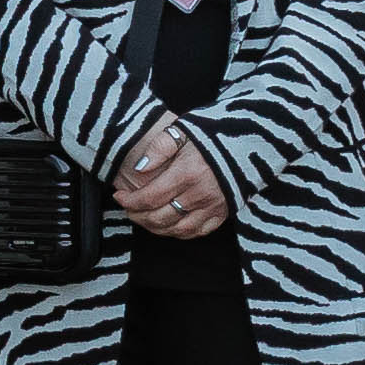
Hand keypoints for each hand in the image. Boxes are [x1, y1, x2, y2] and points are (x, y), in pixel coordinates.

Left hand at [110, 118, 230, 236]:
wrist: (246, 142)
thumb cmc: (210, 135)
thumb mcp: (182, 131)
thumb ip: (158, 148)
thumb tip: (139, 168)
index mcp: (187, 173)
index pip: (150, 197)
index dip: (129, 201)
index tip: (118, 196)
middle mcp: (199, 194)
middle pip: (159, 218)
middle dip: (137, 216)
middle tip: (128, 208)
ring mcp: (212, 207)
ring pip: (176, 229)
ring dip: (154, 227)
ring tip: (143, 217)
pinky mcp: (221, 214)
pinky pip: (196, 233)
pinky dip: (177, 233)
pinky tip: (167, 225)